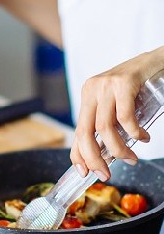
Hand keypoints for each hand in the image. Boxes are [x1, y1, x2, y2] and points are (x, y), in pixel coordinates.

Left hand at [70, 49, 163, 180]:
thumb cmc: (140, 85)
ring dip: (118, 149)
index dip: (78, 155)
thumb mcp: (117, 105)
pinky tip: (142, 137)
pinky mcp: (123, 82)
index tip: (84, 173)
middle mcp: (92, 89)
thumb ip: (109, 124)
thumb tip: (104, 155)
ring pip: (104, 128)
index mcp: (87, 96)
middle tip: (106, 174)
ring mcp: (106, 85)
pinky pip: (124, 117)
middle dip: (94, 159)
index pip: (77, 131)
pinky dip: (133, 133)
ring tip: (132, 158)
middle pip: (85, 132)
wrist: (158, 60)